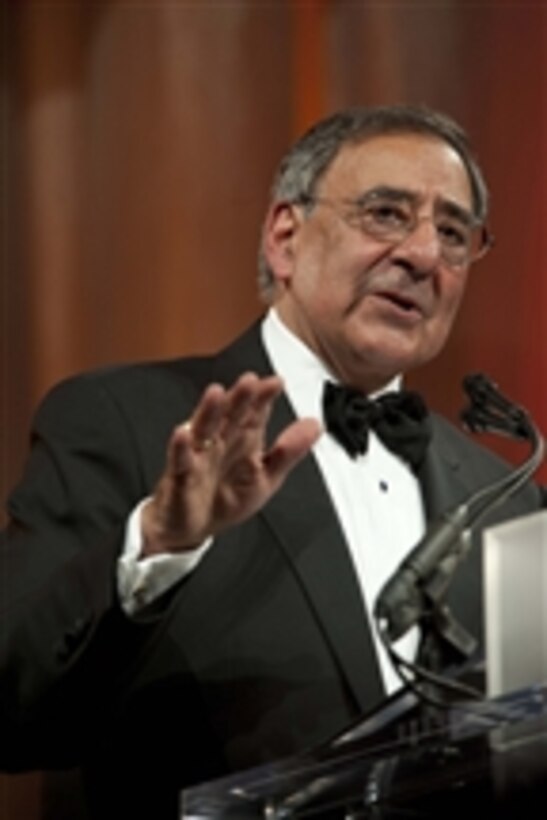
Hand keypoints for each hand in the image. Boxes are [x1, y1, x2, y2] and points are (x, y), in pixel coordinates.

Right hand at [140, 373, 320, 555]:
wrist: (194, 529)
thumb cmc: (226, 499)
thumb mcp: (267, 478)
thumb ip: (289, 452)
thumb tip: (315, 425)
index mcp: (243, 439)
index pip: (255, 412)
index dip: (264, 397)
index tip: (276, 383)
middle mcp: (221, 441)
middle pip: (230, 414)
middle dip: (239, 398)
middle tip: (250, 381)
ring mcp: (199, 455)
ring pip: (203, 428)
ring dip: (208, 411)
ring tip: (216, 394)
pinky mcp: (180, 475)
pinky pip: (180, 459)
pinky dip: (181, 447)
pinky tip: (183, 434)